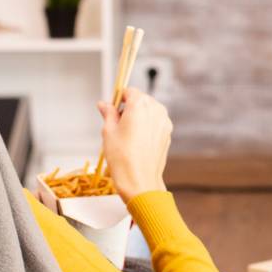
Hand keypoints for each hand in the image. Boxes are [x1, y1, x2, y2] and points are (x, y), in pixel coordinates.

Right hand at [97, 87, 171, 204]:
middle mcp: (156, 109)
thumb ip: (108, 113)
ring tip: (127, 135)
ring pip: (150, 110)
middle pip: (141, 99)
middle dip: (129, 107)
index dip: (119, 99)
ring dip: (139, 116)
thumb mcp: (108, 131)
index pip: (130, 91)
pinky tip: (138, 141)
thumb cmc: (121, 157)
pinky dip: (147, 126)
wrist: (140, 180)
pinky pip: (156, 122)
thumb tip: (104, 104)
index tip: (112, 110)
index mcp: (140, 105)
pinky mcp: (168, 132)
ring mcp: (164, 121)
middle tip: (117, 125)